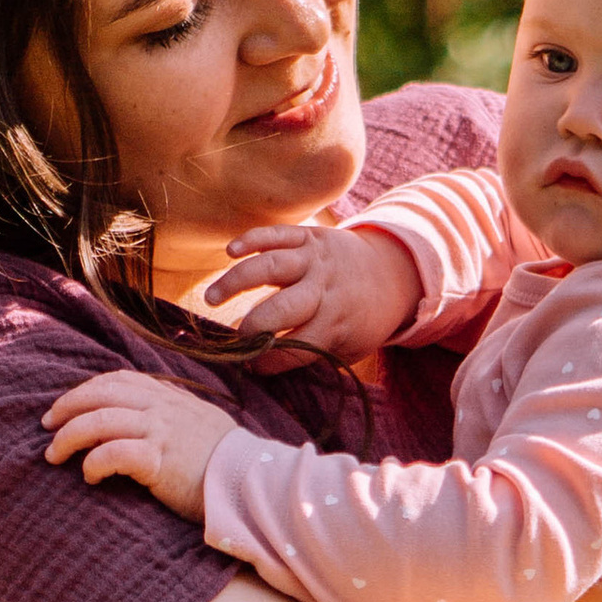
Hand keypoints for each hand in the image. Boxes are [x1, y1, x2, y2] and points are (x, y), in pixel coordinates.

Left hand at [43, 370, 237, 517]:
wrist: (253, 483)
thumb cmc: (226, 463)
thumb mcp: (200, 426)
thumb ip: (172, 417)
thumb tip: (143, 421)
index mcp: (170, 397)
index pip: (118, 380)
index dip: (85, 390)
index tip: (65, 407)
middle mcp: (162, 408)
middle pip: (100, 394)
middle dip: (66, 408)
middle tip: (47, 427)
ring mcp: (161, 432)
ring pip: (99, 421)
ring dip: (68, 437)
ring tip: (54, 456)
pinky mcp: (160, 460)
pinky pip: (113, 454)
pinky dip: (93, 463)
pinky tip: (89, 477)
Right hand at [201, 220, 421, 359]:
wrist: (391, 272)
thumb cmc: (361, 321)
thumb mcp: (348, 348)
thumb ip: (312, 357)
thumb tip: (263, 367)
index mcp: (335, 322)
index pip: (295, 347)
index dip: (268, 360)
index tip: (250, 367)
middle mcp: (323, 289)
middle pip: (281, 308)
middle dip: (253, 326)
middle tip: (233, 339)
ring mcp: (314, 259)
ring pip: (270, 266)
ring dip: (235, 281)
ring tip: (210, 298)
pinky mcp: (308, 236)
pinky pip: (277, 234)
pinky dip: (252, 239)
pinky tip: (230, 252)